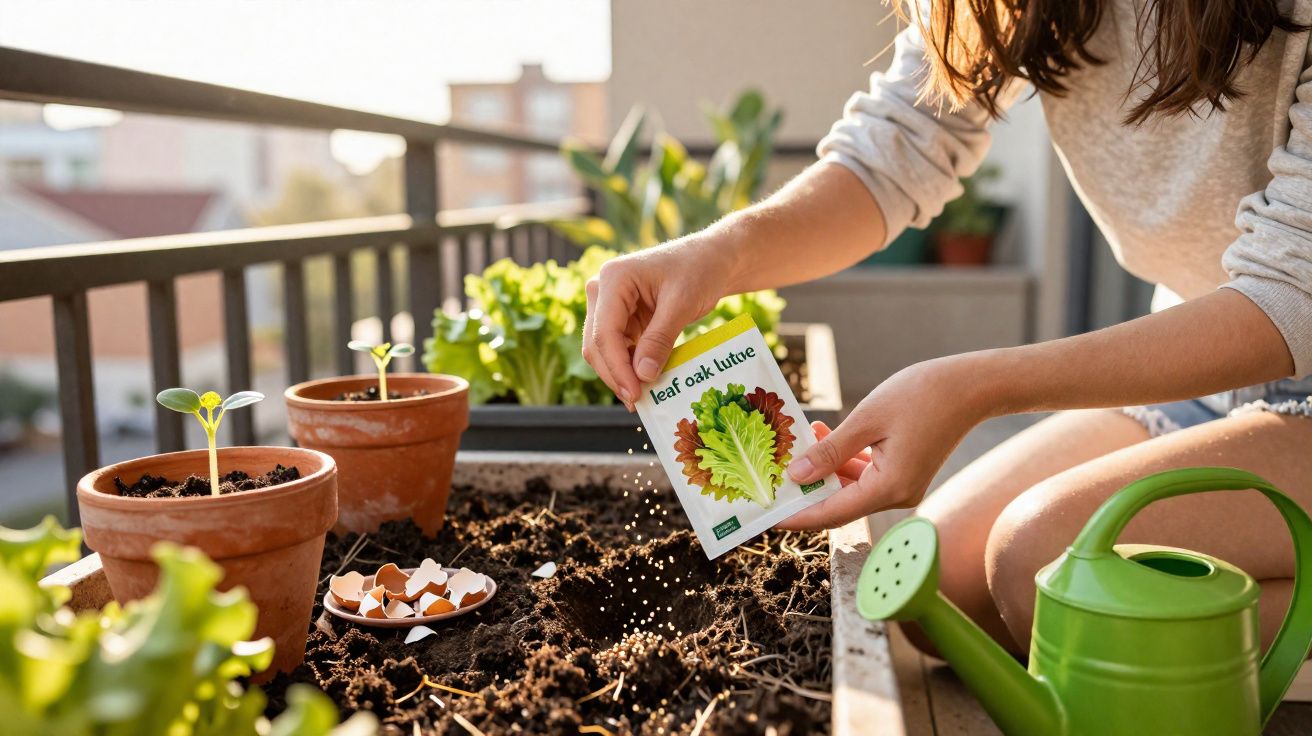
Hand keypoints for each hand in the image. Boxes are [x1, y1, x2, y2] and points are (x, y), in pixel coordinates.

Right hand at [583, 237, 729, 407]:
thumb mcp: (682, 304)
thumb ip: (660, 339)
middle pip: (597, 344)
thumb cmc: (698, 271)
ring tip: (642, 398)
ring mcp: (609, 304)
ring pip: (603, 350)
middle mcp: (602, 290)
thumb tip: (642, 376)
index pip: (604, 332)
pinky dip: (628, 366)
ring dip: (620, 374)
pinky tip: (644, 383)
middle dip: (616, 375)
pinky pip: (618, 348)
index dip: (617, 368)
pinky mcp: (620, 318)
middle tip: (638, 402)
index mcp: (613, 279)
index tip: (635, 394)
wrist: (710, 259)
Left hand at [777, 357, 990, 529]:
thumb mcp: (867, 419)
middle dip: (805, 487)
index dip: (796, 515)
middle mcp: (897, 495)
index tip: (766, 514)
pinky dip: (842, 459)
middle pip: (838, 502)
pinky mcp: (904, 472)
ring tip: (795, 442)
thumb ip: (830, 450)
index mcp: (889, 487)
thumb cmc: (923, 395)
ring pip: (850, 486)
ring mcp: (902, 485)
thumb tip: (797, 476)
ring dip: (822, 467)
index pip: (831, 513)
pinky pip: (864, 474)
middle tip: (770, 473)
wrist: (970, 385)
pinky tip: (822, 434)